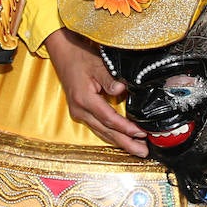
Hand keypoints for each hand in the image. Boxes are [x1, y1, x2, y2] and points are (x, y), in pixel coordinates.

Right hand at [44, 28, 148, 155]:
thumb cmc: (81, 57)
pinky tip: (122, 139)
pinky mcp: (81, 112)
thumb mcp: (97, 64)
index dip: (125, 128)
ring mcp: (79, 112)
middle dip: (125, 143)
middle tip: (142, 152)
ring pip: (102, 132)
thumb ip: (110, 79)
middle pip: (106, 131)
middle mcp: (80, 110)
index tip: (141, 133)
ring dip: (120, 142)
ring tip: (137, 149)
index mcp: (84, 99)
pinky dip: (111, 134)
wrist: (63, 53)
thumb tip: (121, 90)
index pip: (108, 118)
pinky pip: (98, 127)